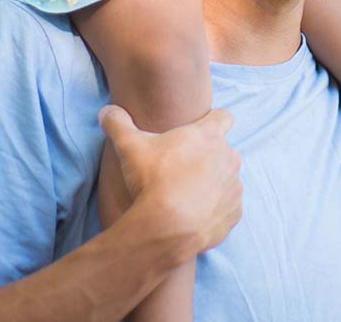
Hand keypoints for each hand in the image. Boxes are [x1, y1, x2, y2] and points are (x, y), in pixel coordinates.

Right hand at [99, 105, 242, 253]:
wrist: (166, 228)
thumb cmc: (152, 180)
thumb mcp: (129, 146)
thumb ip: (118, 123)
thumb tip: (106, 111)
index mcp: (209, 136)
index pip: (224, 117)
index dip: (212, 122)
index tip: (198, 132)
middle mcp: (228, 158)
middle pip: (223, 150)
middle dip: (208, 157)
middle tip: (183, 168)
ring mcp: (234, 187)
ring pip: (227, 179)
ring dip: (214, 183)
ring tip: (188, 194)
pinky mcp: (234, 214)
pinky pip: (229, 207)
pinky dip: (216, 209)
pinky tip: (195, 214)